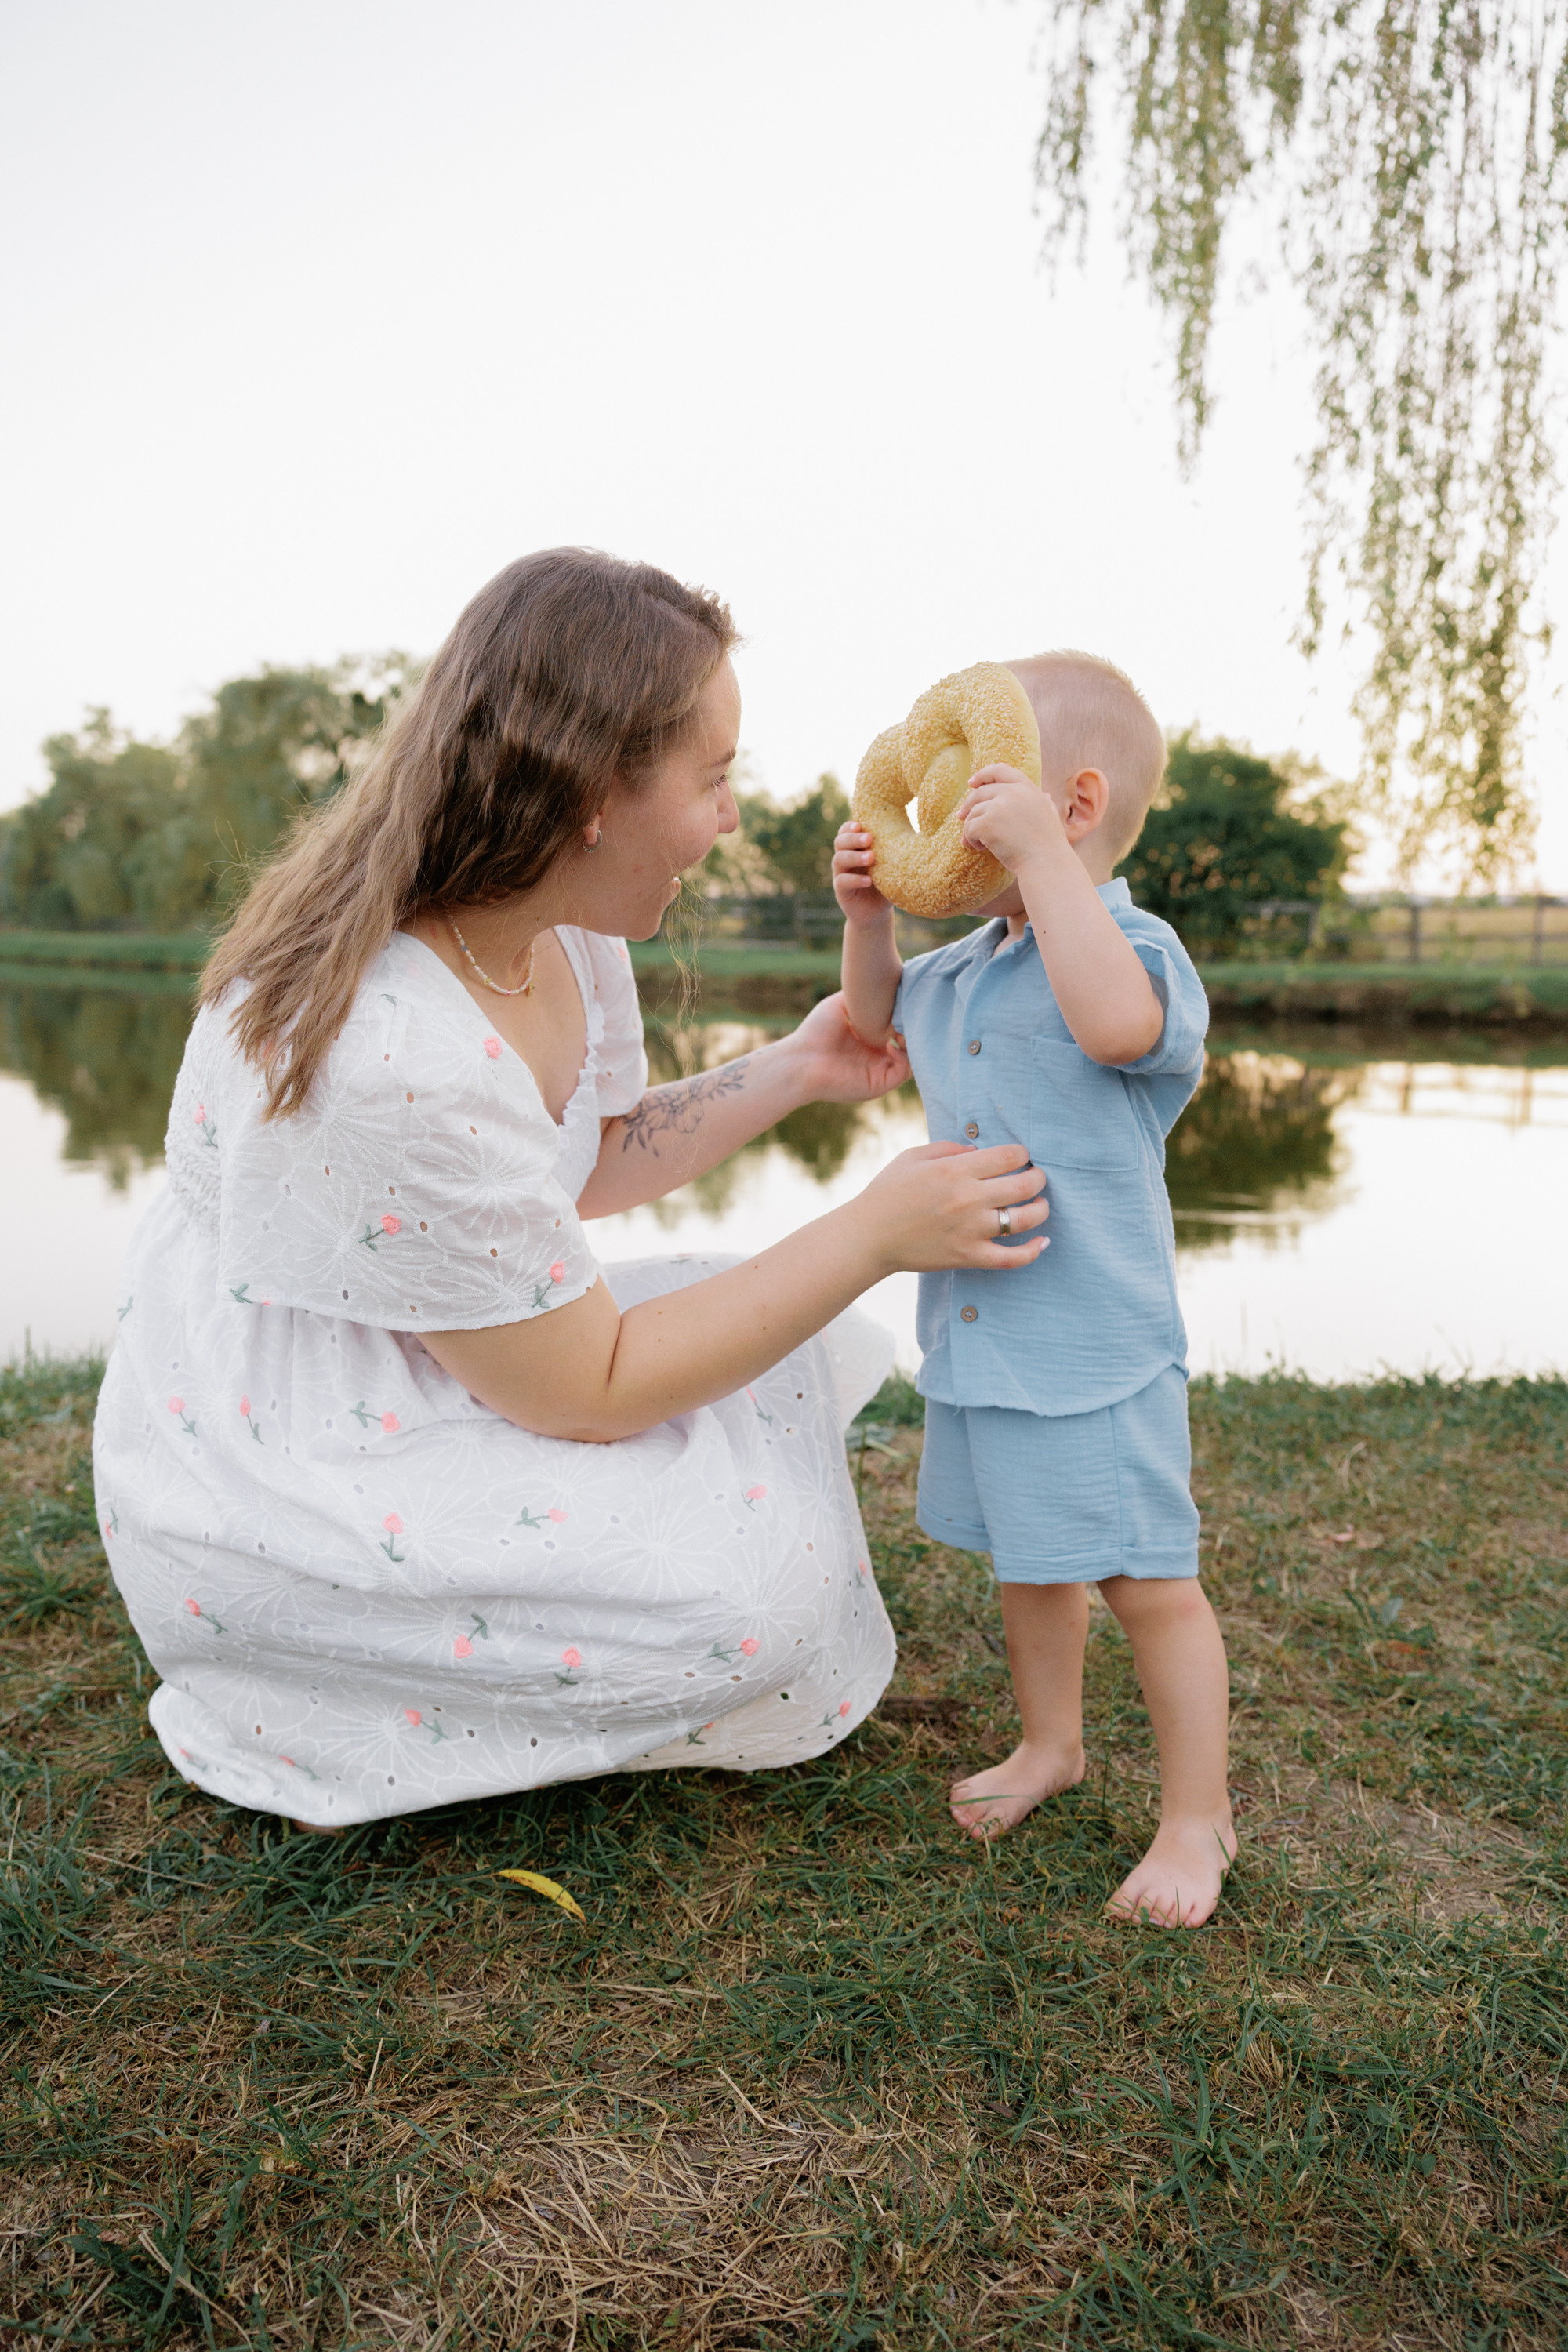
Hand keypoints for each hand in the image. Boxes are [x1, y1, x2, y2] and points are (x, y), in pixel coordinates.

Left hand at [780, 990, 909, 1102]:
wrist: (800, 1060)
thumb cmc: (816, 1031)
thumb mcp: (840, 1004)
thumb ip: (861, 996)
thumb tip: (881, 985)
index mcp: (867, 1038)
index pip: (895, 1028)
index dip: (904, 1017)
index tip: (908, 1004)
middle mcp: (875, 1055)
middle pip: (907, 1043)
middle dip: (912, 1030)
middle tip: (912, 1017)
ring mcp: (877, 1071)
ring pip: (910, 1059)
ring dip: (912, 1045)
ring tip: (903, 1031)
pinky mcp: (878, 1085)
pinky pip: (902, 1074)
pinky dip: (904, 1059)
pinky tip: (891, 1045)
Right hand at [833, 820, 894, 929]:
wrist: (877, 913)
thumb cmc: (887, 883)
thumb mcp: (893, 865)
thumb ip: (898, 849)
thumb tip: (924, 830)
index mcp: (855, 848)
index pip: (846, 831)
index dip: (850, 826)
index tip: (861, 824)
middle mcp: (845, 859)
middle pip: (840, 842)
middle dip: (853, 838)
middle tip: (869, 838)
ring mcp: (840, 874)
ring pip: (839, 859)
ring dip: (854, 857)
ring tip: (872, 858)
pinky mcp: (841, 892)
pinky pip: (841, 882)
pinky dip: (854, 880)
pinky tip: (868, 880)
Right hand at [852, 1139, 1048, 1277]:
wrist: (869, 1237)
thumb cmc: (887, 1193)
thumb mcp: (912, 1157)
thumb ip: (948, 1148)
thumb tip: (979, 1151)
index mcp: (955, 1170)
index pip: (1009, 1156)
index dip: (1022, 1153)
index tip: (1022, 1156)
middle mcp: (968, 1198)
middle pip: (1025, 1185)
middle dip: (1038, 1178)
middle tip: (1037, 1177)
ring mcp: (971, 1230)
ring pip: (1025, 1220)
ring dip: (1041, 1210)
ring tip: (1040, 1205)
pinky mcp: (969, 1256)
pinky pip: (1011, 1258)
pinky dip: (1032, 1252)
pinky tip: (1042, 1243)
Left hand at [957, 765, 1065, 874]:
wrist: (1046, 864)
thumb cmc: (1049, 846)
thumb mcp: (1051, 816)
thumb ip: (1045, 803)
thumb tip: (1045, 795)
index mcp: (1027, 788)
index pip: (1000, 770)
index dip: (983, 775)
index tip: (971, 783)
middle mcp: (1012, 792)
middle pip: (980, 792)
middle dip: (968, 805)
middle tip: (961, 817)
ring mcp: (998, 806)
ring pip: (972, 812)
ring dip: (971, 828)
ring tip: (979, 843)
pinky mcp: (987, 823)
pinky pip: (969, 828)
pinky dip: (971, 840)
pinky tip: (981, 849)